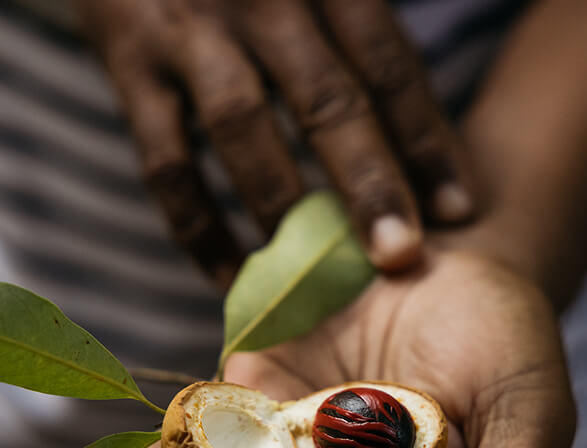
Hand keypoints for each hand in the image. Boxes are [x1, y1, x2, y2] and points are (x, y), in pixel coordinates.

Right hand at [73, 0, 476, 284]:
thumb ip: (360, 38)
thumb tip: (427, 145)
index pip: (386, 64)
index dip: (425, 139)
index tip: (458, 210)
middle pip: (325, 98)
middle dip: (367, 183)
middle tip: (399, 255)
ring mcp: (190, 29)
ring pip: (243, 127)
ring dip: (282, 208)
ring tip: (314, 279)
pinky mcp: (128, 62)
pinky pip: (165, 161)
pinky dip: (198, 227)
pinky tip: (230, 279)